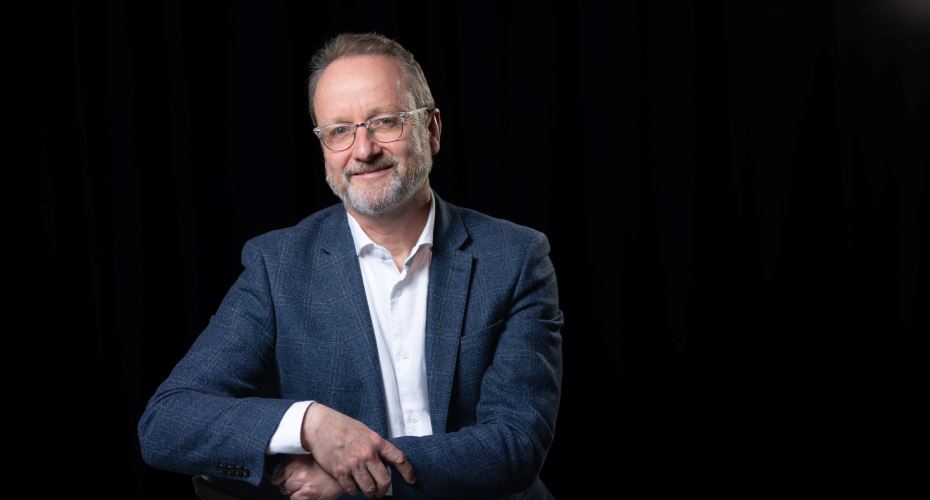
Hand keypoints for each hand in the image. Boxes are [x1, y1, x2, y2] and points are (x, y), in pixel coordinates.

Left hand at [271, 455, 343, 499]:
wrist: (344, 471)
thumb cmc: (328, 464)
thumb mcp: (310, 457)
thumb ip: (296, 462)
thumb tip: (284, 470)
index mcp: (294, 460)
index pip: (276, 475)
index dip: (281, 478)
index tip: (285, 478)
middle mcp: (296, 471)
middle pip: (281, 484)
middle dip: (289, 484)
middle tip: (300, 481)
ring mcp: (301, 483)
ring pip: (288, 493)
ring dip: (295, 491)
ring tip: (307, 486)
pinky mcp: (307, 494)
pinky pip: (295, 499)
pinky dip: (301, 497)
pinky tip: (310, 491)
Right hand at [301, 403, 416, 496]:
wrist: (319, 425)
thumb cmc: (342, 426)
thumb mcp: (365, 431)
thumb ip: (376, 446)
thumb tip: (385, 461)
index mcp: (376, 441)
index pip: (399, 459)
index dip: (408, 472)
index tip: (412, 479)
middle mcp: (367, 454)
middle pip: (384, 481)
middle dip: (384, 490)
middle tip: (381, 492)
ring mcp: (354, 464)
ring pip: (369, 489)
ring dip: (370, 493)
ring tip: (368, 491)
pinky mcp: (340, 471)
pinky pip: (352, 489)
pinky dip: (354, 490)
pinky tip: (353, 485)